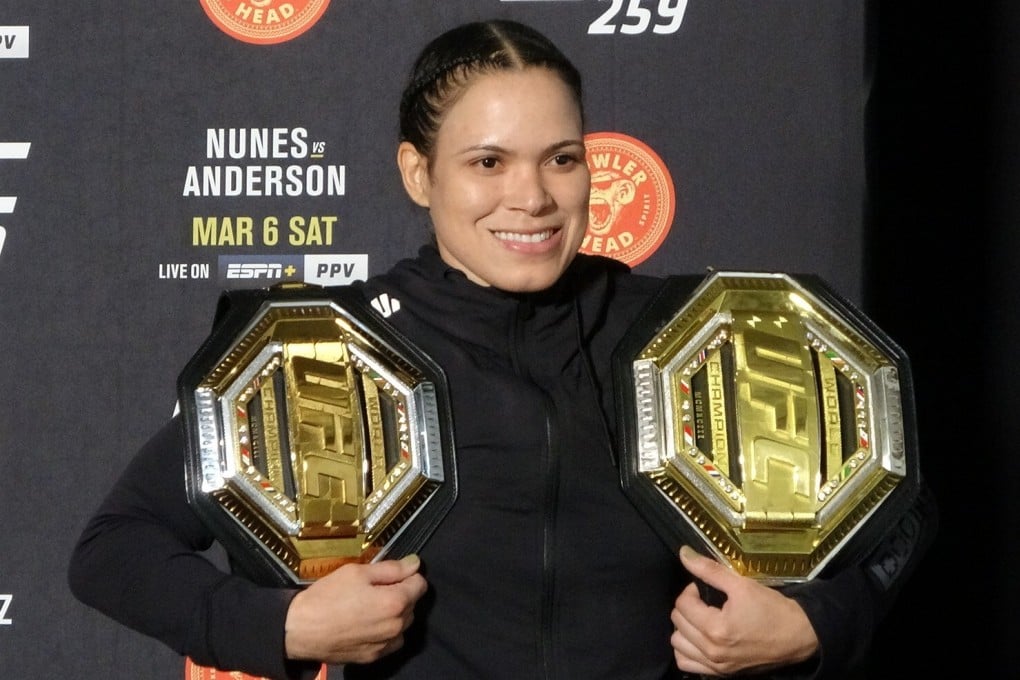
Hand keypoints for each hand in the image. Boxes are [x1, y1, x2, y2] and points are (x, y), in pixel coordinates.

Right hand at [284, 553, 427, 664]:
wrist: (301, 630)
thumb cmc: (327, 596)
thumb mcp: (357, 572)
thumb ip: (391, 568)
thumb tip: (415, 563)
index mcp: (395, 602)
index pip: (420, 584)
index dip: (409, 575)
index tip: (393, 573)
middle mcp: (396, 626)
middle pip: (412, 604)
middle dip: (401, 593)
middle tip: (375, 588)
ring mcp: (386, 644)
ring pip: (403, 623)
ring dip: (395, 613)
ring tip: (370, 606)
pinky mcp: (374, 657)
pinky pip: (391, 640)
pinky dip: (386, 631)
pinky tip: (367, 623)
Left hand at [671, 546, 818, 676]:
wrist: (798, 636)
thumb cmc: (772, 609)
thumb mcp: (741, 584)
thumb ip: (709, 570)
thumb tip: (683, 554)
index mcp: (716, 628)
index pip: (682, 604)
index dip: (690, 590)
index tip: (704, 588)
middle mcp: (712, 651)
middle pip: (678, 623)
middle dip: (687, 606)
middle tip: (704, 601)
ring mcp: (716, 666)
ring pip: (678, 645)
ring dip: (684, 628)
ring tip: (700, 619)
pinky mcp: (721, 674)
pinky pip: (687, 664)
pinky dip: (687, 650)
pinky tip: (699, 639)